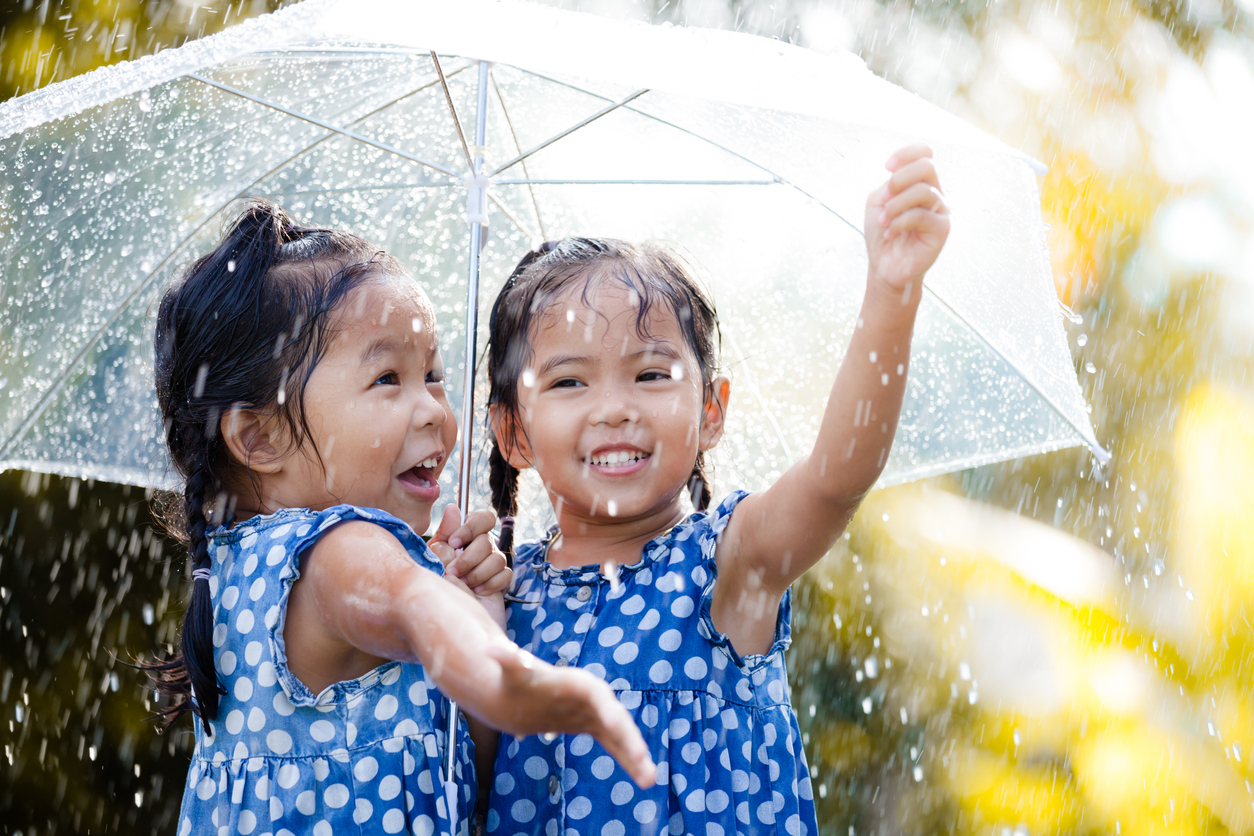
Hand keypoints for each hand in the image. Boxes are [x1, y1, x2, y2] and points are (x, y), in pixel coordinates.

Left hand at [428, 505, 511, 596]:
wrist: (448, 617)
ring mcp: (493, 564)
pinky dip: (489, 585)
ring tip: (464, 585)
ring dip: (477, 574)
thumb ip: (445, 533)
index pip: (483, 518)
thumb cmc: (438, 585)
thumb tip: (453, 507)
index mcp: (467, 536)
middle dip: (469, 559)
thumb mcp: (435, 557)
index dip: (471, 528)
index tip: (454, 543)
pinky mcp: (502, 581)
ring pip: (498, 559)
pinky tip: (477, 592)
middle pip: (488, 541)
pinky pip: (505, 575)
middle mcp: (482, 547)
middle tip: (454, 573)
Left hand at [482, 645, 656, 788]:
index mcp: (578, 682)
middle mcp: (595, 697)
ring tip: (650, 780)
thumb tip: (491, 648)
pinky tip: (644, 779)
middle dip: (629, 738)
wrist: (523, 688)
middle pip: (616, 717)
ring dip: (636, 756)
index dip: (606, 708)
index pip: (596, 694)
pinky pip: (616, 745)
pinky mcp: (597, 728)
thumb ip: (507, 660)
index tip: (612, 725)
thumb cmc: (517, 678)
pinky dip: (629, 760)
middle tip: (641, 758)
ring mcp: (598, 714)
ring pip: (621, 735)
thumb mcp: (512, 670)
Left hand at [863, 144, 949, 295]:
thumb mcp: (879, 201)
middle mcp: (935, 193)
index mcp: (920, 183)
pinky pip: (920, 215)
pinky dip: (899, 223)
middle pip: (926, 166)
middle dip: (899, 179)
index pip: (925, 153)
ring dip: (895, 206)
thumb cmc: (882, 232)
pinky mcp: (943, 229)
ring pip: (922, 191)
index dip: (906, 153)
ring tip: (885, 222)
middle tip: (885, 199)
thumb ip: (891, 183)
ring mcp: (941, 210)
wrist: (884, 265)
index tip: (886, 167)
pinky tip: (891, 234)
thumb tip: (902, 175)